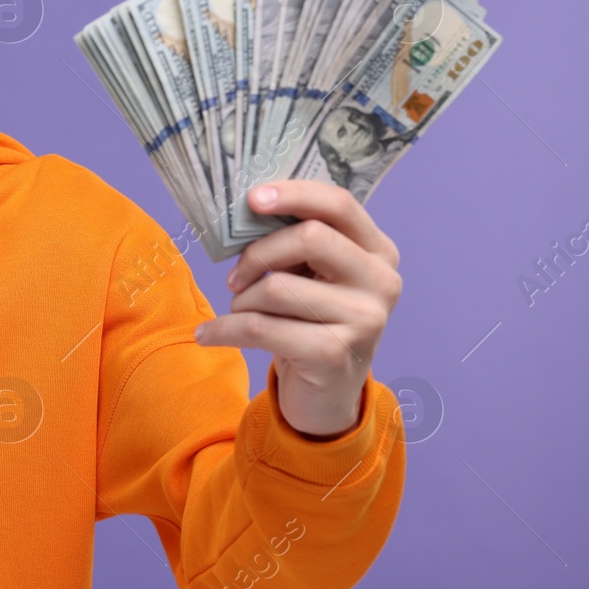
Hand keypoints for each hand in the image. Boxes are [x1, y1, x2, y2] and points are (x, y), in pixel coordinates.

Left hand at [194, 181, 401, 437]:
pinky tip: (207, 335)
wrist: (327, 394)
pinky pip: (261, 327)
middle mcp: (381, 281)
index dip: (294, 194)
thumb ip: (295, 242)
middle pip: (309, 238)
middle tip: (236, 277)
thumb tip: (248, 208)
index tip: (252, 199)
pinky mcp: (334, 353)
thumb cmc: (312, 322)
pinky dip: (225, 329)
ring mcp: (364, 319)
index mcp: (378, 250)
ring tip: (240, 311)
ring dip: (242, 300)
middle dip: (257, 254)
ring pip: (278, 287)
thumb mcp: (312, 276)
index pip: (339, 204)